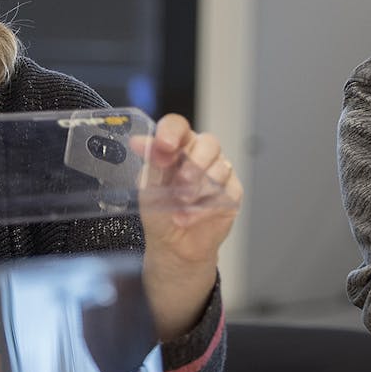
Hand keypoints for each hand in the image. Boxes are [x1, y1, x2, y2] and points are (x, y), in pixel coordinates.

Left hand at [137, 113, 241, 338]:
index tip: (165, 145)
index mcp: (179, 146)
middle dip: (194, 163)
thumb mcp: (148, 186)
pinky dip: (202, 209)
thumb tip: (138, 141)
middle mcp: (202, 154)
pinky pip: (225, 194)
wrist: (172, 245)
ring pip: (220, 168)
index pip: (179, 126)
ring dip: (198, 188)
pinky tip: (185, 218)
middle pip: (209, 143)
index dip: (173, 132)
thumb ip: (150, 163)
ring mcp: (221, 172)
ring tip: (179, 204)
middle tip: (180, 183)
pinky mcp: (232, 193)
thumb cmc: (160, 211)